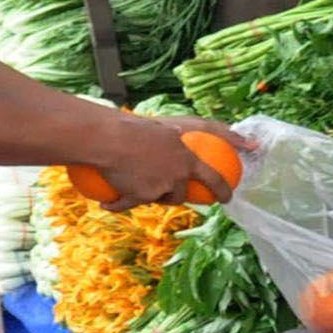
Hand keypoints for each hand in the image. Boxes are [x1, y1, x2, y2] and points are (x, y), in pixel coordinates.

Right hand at [88, 118, 224, 207]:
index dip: (222, 190)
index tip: (226, 199)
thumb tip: (176, 132)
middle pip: (179, 195)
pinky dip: (116, 205)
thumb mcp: (160, 128)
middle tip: (166, 193)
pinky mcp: (138, 197)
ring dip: (149, 198)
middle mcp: (176, 177)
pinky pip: (126, 204)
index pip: (213, 178)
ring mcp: (158, 189)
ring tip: (135, 190)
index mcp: (187, 159)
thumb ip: (171, 135)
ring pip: (156, 199)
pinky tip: (106, 204)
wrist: (111, 139)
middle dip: (174, 196)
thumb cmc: (135, 127)